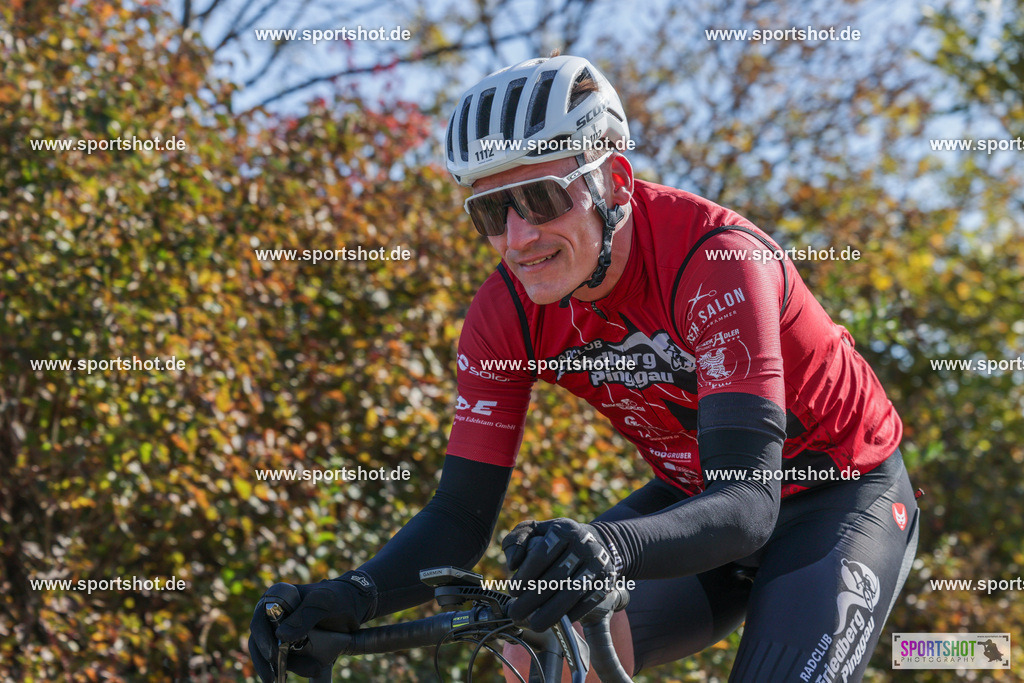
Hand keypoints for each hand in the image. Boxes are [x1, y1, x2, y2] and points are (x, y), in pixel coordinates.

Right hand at [248, 575, 373, 681]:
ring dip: (288, 666)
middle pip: (262, 640)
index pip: (260, 620)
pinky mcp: (293, 644)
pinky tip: (310, 671)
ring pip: (274, 653)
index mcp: (277, 597)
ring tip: (313, 670)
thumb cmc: (339, 597)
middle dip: (270, 660)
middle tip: (276, 677)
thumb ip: (305, 617)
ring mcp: (283, 630)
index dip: (262, 639)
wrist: (357, 605)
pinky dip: (296, 667)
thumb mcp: (324, 603)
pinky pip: (288, 658)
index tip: (273, 655)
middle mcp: (274, 615)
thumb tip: (280, 636)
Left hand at [501, 518, 620, 631]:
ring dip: (550, 612)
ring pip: (572, 592)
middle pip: (556, 576)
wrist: (593, 544)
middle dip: (532, 599)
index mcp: (564, 530)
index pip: (542, 554)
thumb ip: (515, 541)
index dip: (525, 575)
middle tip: (516, 613)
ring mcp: (598, 564)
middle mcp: (584, 545)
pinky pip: (586, 603)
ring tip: (533, 625)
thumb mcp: (533, 531)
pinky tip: (554, 623)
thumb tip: (513, 564)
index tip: (512, 592)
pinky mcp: (605, 582)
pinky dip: (570, 615)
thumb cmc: (555, 540)